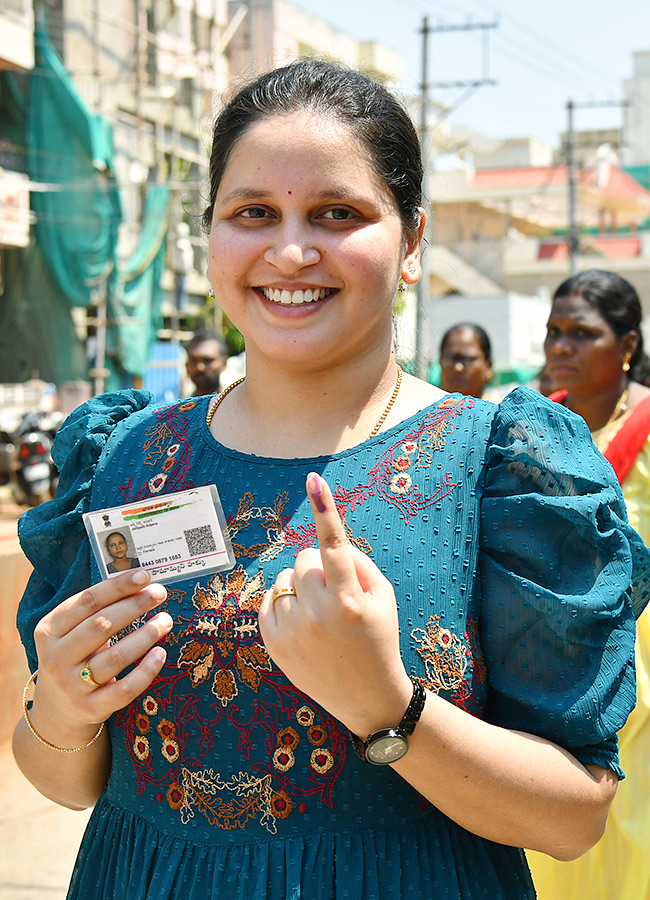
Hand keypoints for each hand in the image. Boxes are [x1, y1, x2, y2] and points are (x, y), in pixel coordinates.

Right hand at [30, 570, 172, 744]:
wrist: (58, 708)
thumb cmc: (74, 656)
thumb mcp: (72, 631)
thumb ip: (97, 609)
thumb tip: (140, 583)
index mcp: (49, 630)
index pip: (87, 601)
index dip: (118, 587)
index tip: (145, 576)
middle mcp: (56, 658)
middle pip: (101, 625)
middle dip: (134, 606)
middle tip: (160, 594)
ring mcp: (72, 685)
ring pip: (115, 657)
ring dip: (146, 635)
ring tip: (165, 621)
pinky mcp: (92, 708)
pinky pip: (125, 688)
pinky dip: (146, 670)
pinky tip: (160, 653)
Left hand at [258, 473, 411, 735]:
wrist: (367, 698)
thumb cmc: (379, 638)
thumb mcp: (383, 597)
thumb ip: (356, 562)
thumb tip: (322, 540)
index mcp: (348, 601)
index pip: (334, 544)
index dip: (324, 509)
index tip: (313, 479)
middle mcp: (316, 615)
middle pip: (303, 559)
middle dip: (318, 568)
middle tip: (336, 594)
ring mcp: (290, 631)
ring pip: (285, 578)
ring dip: (301, 587)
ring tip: (321, 616)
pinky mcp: (272, 643)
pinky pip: (270, 599)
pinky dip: (285, 603)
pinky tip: (304, 625)